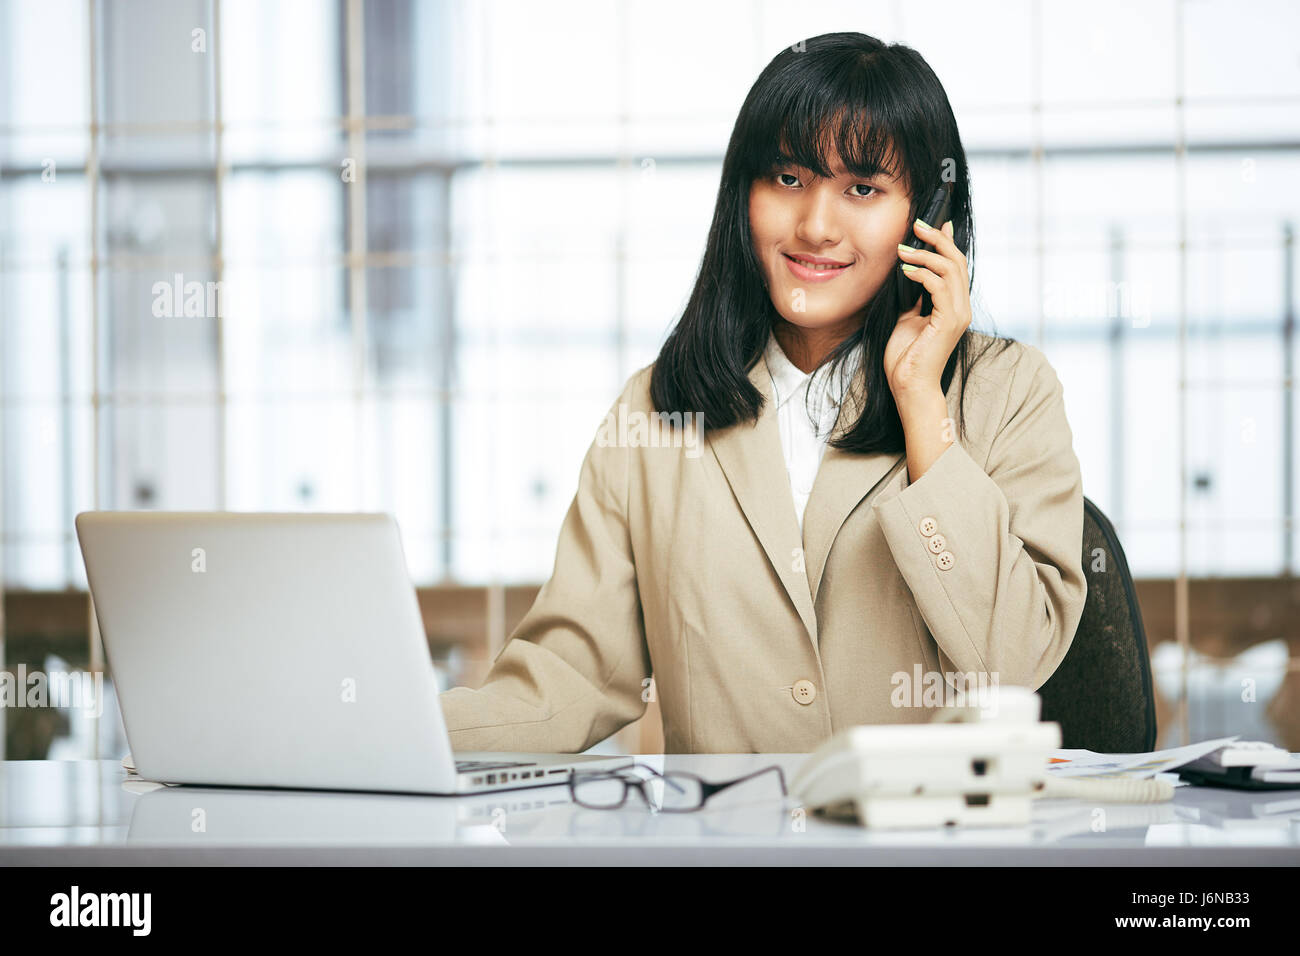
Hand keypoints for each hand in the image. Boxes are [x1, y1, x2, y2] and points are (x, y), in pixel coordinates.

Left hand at [883, 219, 971, 402]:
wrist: (909, 386)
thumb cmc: (906, 358)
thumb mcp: (907, 319)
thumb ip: (913, 298)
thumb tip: (908, 274)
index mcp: (953, 305)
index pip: (955, 265)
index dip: (946, 241)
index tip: (929, 224)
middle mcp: (961, 307)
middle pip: (956, 261)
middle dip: (937, 239)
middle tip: (917, 224)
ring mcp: (958, 314)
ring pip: (950, 269)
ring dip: (925, 254)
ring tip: (902, 248)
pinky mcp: (949, 321)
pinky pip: (939, 286)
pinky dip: (922, 274)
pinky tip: (905, 270)